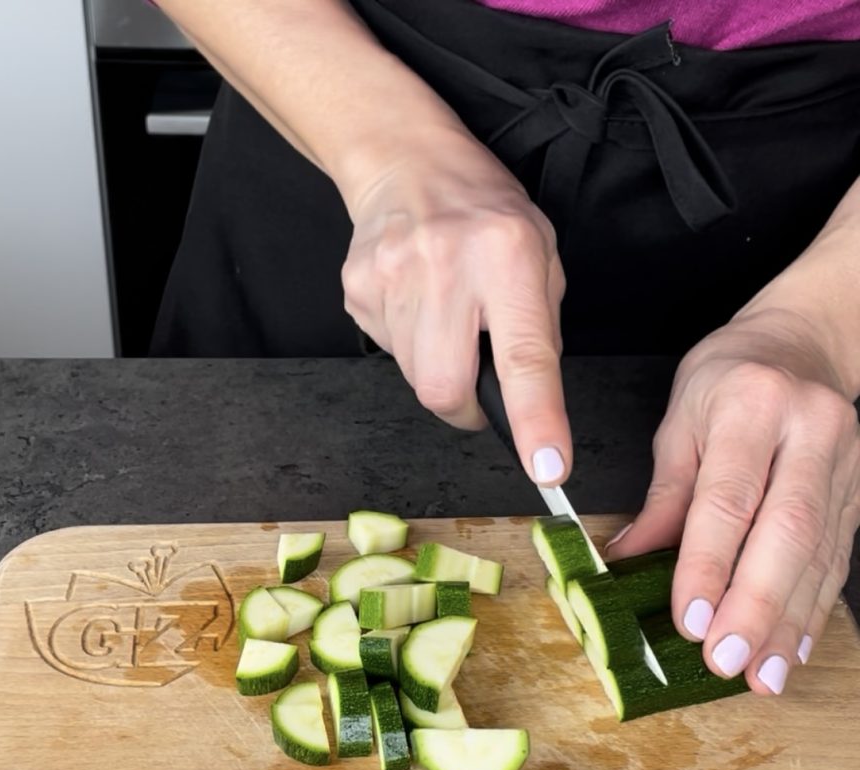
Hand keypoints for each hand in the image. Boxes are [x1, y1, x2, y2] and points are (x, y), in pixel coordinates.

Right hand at [339, 128, 571, 484]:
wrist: (406, 163)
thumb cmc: (485, 213)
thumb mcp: (539, 254)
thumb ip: (537, 329)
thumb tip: (528, 405)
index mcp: (507, 255)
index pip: (525, 357)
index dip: (536, 421)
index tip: (548, 469)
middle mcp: (445, 265)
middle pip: (445, 389)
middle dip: (465, 407)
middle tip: (478, 384)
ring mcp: (390, 278)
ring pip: (415, 378)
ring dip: (438, 369)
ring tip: (445, 319)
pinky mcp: (357, 291)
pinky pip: (389, 353)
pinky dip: (409, 345)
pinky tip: (416, 303)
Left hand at [608, 308, 859, 693]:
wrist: (802, 342)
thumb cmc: (727, 380)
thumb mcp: (678, 423)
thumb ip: (662, 496)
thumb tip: (630, 560)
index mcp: (751, 408)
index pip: (727, 499)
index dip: (708, 565)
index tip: (689, 619)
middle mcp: (808, 433)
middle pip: (786, 532)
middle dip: (756, 606)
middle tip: (728, 661)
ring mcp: (844, 462)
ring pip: (819, 553)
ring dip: (789, 622)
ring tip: (764, 675)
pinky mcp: (858, 490)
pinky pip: (837, 556)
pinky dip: (813, 608)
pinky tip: (795, 646)